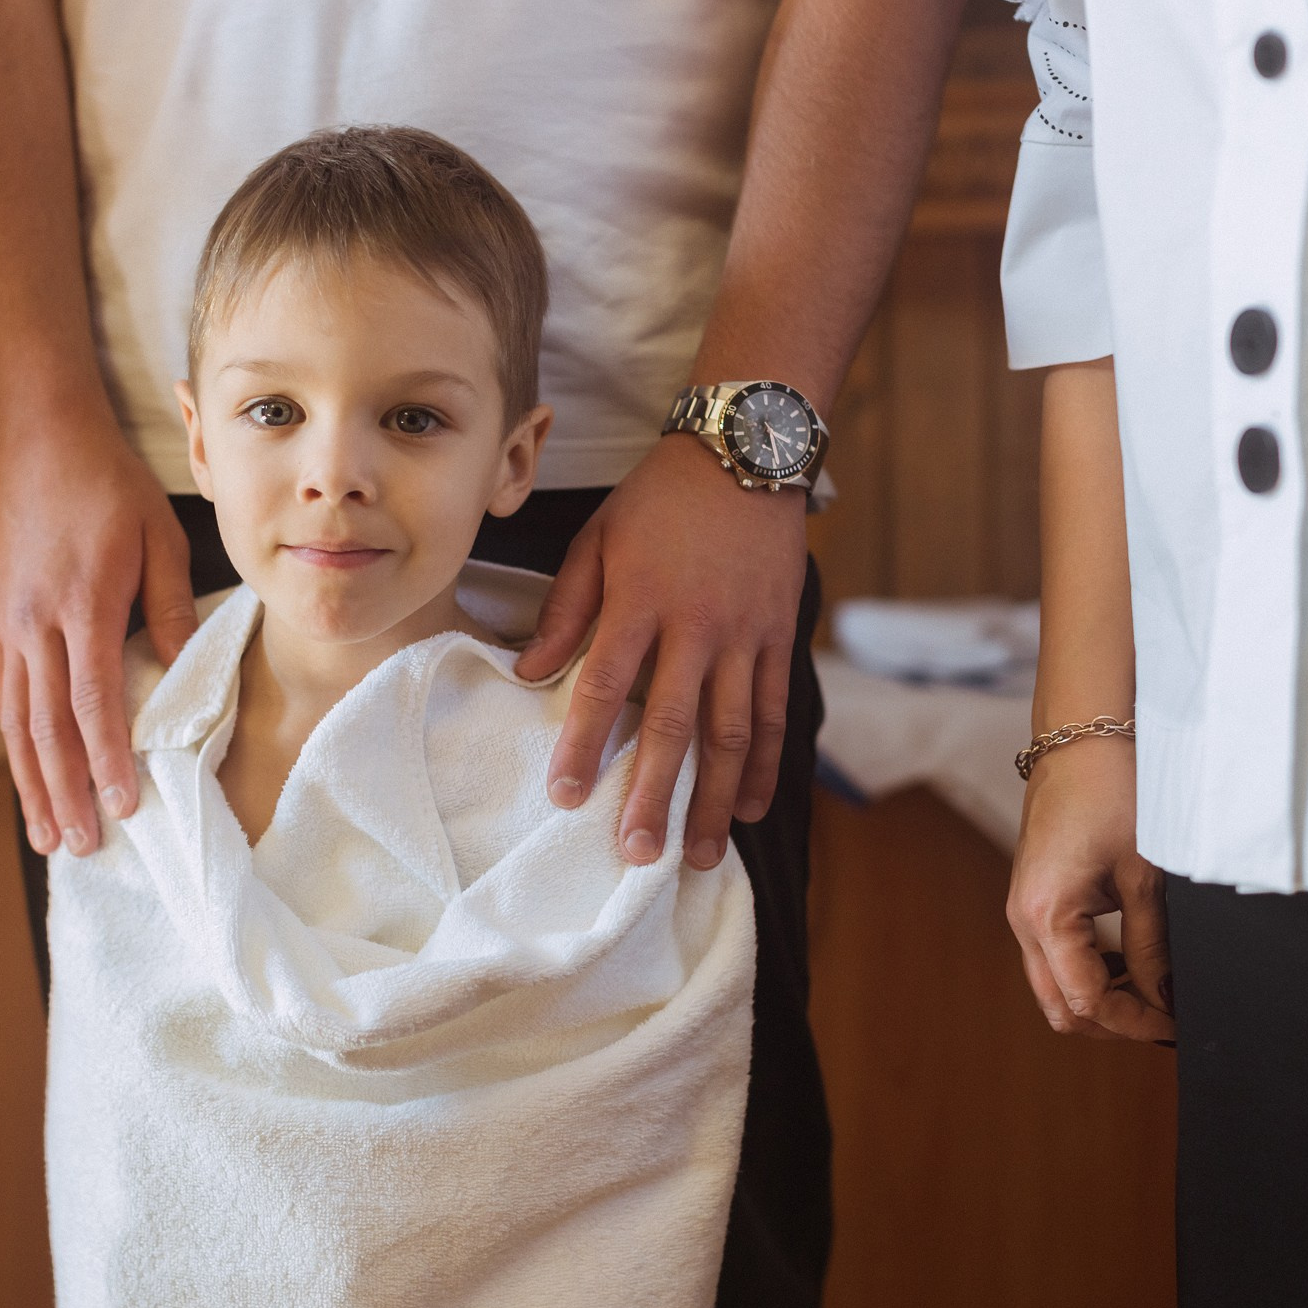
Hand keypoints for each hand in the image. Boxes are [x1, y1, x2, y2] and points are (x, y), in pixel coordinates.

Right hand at [0, 421, 198, 856]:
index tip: (122, 807)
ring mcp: (8, 625)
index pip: (93, 700)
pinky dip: (16, 745)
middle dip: (65, 792)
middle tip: (81, 846)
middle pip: (47, 727)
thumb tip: (185, 668)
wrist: (39, 441)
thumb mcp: (160, 536)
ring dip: (32, 783)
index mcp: (82, 604)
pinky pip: (6, 697)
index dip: (106, 760)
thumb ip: (169, 607)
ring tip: (47, 835)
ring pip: (16, 721)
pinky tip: (28, 777)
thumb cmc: (110, 486)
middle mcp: (35, 624)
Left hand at [514, 434, 806, 869]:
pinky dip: (763, 765)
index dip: (586, 743)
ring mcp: (746, 635)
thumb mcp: (598, 540)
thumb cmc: (659, 499)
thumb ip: (565, 610)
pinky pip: (773, 712)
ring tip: (695, 855)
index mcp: (640, 601)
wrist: (744, 452)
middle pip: (674, 724)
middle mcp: (697, 626)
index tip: (567, 795)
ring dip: (712, 799)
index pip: (605, 685)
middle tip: (637, 854)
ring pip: (732, 732)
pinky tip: (747, 808)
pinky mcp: (780, 637)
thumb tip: (527, 675)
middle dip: (654, 794)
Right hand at [1006, 734, 1172, 1041]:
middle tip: (1167, 1018)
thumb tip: (1168, 999)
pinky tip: (1132, 961)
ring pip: (1055, 987)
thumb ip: (1153, 947)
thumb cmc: (1113, 794)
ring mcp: (1022, 911)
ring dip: (1102, 998)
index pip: (1086, 1002)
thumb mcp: (1145, 877)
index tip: (1177, 1025)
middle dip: (1114, 1022)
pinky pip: (1056, 958)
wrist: (1083, 740)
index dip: (1136, 1023)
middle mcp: (1022, 920)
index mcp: (1045, 915)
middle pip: (1061, 1008)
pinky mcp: (1033, 899)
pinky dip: (1091, 972)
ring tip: (1157, 991)